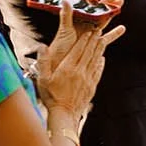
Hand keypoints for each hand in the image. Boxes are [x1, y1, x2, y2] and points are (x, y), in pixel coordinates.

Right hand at [32, 0, 127, 115]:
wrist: (65, 114)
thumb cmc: (51, 97)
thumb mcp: (43, 79)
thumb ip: (43, 62)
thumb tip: (42, 46)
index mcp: (67, 69)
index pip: (77, 50)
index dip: (84, 40)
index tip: (88, 32)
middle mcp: (79, 72)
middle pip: (88, 53)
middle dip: (93, 41)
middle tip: (98, 31)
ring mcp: (87, 80)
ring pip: (95, 61)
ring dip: (99, 50)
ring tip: (102, 40)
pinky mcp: (91, 87)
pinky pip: (97, 72)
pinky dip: (100, 64)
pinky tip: (102, 59)